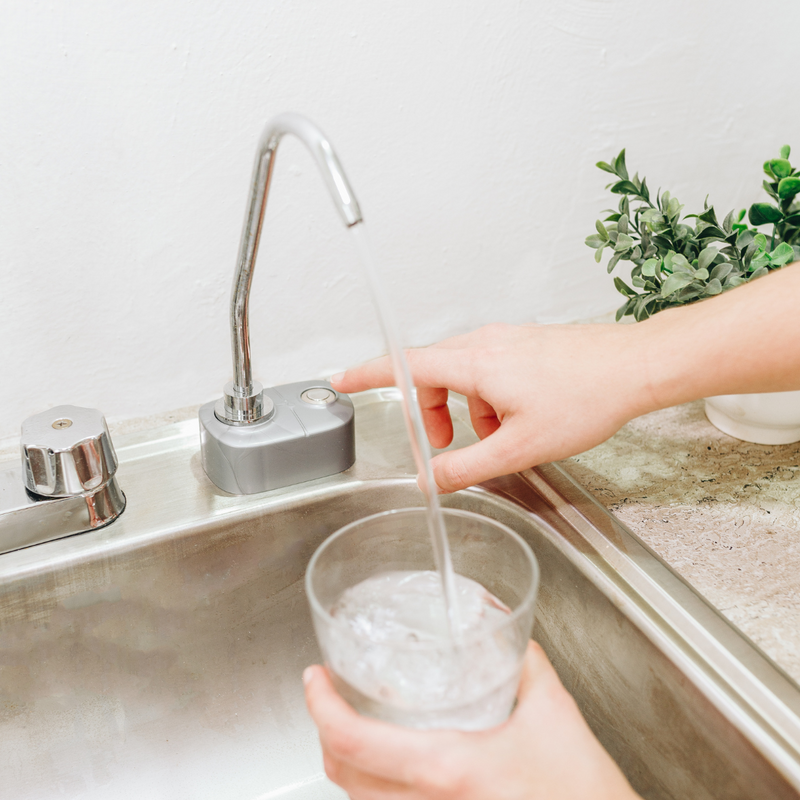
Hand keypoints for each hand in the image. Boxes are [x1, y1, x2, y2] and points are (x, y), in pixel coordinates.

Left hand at [304, 641, 639, 799]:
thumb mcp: (556, 714)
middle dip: (325, 734)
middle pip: (344, 778)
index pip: (355, 742)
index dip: (320, 708)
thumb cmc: (584, 795)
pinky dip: (374, 792)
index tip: (313, 680)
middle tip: (328, 698)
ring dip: (347, 764)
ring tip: (352, 727)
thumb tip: (511, 639)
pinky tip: (390, 770)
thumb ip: (527, 667)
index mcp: (449, 771)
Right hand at [331, 322, 652, 492]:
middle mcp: (485, 342)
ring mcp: (505, 339)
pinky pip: (487, 368)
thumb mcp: (520, 447)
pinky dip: (487, 398)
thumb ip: (467, 467)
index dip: (368, 374)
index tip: (342, 380)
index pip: (404, 365)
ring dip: (464, 409)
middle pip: (430, 373)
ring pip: (461, 373)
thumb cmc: (586, 397)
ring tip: (494, 437)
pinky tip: (517, 419)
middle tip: (443, 445)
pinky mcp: (522, 342)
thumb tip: (430, 480)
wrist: (635, 367)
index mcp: (475, 364)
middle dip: (429, 412)